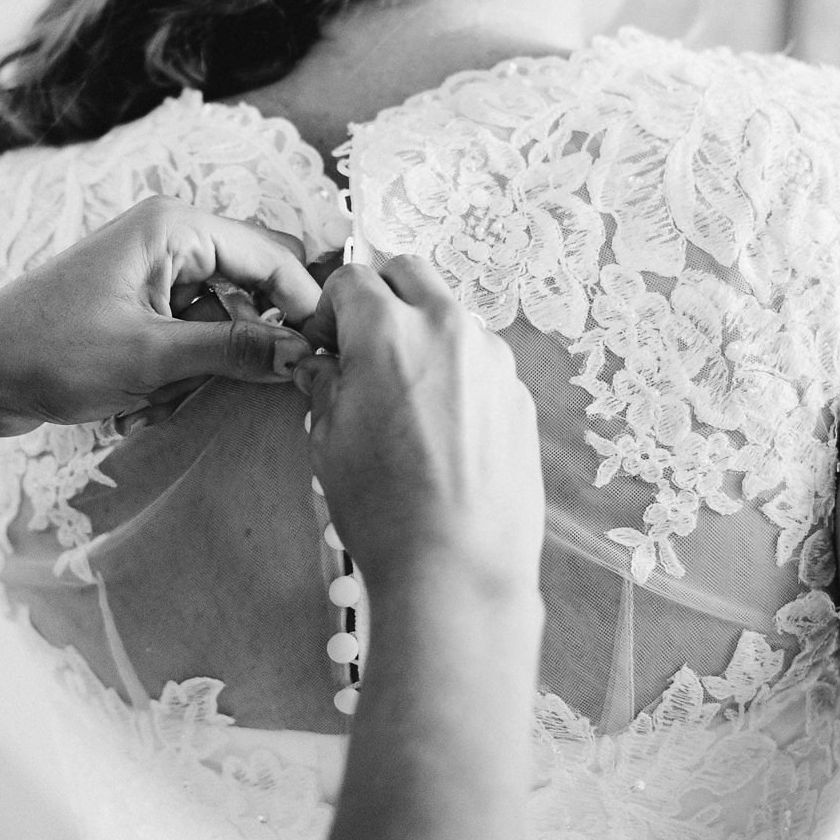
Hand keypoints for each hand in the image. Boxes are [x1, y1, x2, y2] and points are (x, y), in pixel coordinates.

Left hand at [0, 196, 320, 435]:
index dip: (304, 306)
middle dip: (248, 342)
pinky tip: (137, 404)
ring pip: (220, 320)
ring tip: (159, 399)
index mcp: (174, 225)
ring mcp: (150, 272)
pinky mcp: (136, 306)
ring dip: (205, 367)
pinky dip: (176, 375)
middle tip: (239, 387)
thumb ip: (235, 350)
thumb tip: (304, 353)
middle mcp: (167, 237)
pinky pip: (188, 337)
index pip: (272, 256)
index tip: (325, 359)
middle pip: (251, 286)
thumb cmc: (46, 354)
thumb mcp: (151, 358)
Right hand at [294, 257, 542, 599]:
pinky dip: (455, 371)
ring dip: (421, 331)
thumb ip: (324, 383)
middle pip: (409, 272)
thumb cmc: (385, 509)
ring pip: (449, 313)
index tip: (323, 341)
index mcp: (389, 331)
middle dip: (379, 295)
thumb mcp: (327, 439)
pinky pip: (479, 359)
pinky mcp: (518, 394)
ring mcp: (492, 359)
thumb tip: (322, 365)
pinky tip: (440, 427)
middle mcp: (448, 329)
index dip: (328, 307)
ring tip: (403, 394)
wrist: (457, 567)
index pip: (352, 278)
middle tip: (361, 345)